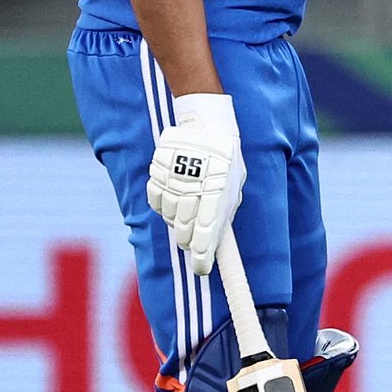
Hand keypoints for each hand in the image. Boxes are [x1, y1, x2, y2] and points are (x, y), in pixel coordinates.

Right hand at [147, 92, 245, 274]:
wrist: (205, 122)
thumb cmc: (226, 156)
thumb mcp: (234, 182)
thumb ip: (227, 209)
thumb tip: (219, 238)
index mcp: (217, 193)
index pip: (207, 235)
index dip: (202, 257)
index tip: (201, 269)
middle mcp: (194, 190)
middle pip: (185, 231)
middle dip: (190, 242)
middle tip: (194, 243)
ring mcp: (173, 181)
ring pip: (170, 218)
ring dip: (178, 224)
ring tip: (186, 215)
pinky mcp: (158, 173)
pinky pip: (156, 202)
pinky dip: (164, 207)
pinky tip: (173, 201)